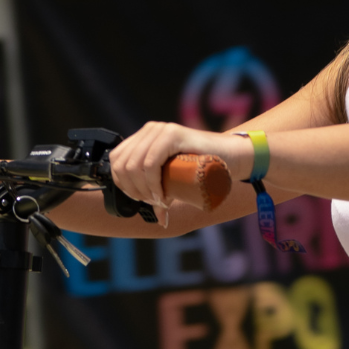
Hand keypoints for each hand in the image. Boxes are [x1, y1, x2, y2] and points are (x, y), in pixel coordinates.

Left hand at [107, 120, 246, 211]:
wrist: (232, 157)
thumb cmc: (206, 170)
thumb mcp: (177, 182)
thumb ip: (165, 194)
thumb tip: (159, 219)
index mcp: (143, 137)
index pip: (116, 161)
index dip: (123, 185)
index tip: (142, 200)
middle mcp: (149, 130)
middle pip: (123, 165)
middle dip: (135, 191)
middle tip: (154, 203)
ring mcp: (160, 130)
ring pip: (134, 165)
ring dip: (143, 190)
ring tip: (159, 200)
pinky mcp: (173, 134)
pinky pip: (151, 162)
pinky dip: (152, 183)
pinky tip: (161, 194)